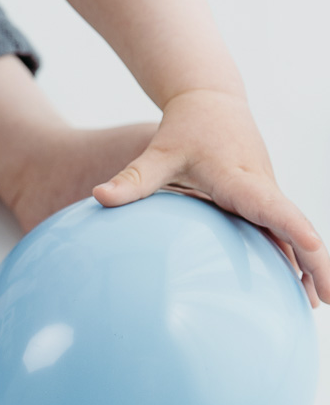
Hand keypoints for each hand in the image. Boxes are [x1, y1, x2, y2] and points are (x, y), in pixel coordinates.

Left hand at [91, 88, 327, 308]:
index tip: (314, 247)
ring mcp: (266, 194)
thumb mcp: (158, 153)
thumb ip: (132, 178)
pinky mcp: (263, 197)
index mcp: (239, 179)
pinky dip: (294, 253)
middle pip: (294, 226)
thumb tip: (98, 197)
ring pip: (292, 231)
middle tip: (328, 298)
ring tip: (316, 303)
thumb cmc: (184, 129)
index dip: (294, 228)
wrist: (210, 101)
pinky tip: (297, 284)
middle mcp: (261, 187)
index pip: (272, 206)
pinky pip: (283, 229)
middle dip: (316, 261)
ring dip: (309, 263)